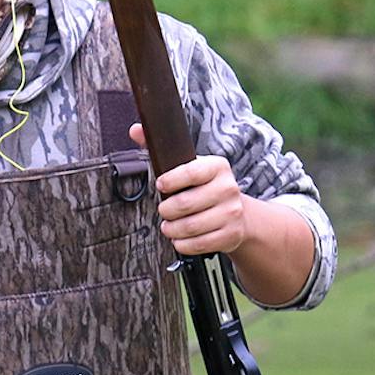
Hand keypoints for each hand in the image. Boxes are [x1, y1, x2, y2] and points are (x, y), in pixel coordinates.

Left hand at [138, 125, 248, 255]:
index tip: (160, 184)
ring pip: (190, 227)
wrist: (239, 214)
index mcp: (217, 166)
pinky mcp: (231, 235)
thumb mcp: (189, 167)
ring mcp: (231, 213)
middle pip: (185, 203)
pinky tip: (180, 238)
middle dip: (166, 210)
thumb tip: (136, 130)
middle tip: (163, 210)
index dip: (170, 181)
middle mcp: (228, 188)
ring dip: (172, 229)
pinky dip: (183, 244)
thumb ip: (160, 149)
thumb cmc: (205, 188)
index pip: (190, 172)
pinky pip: (198, 244)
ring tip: (169, 226)